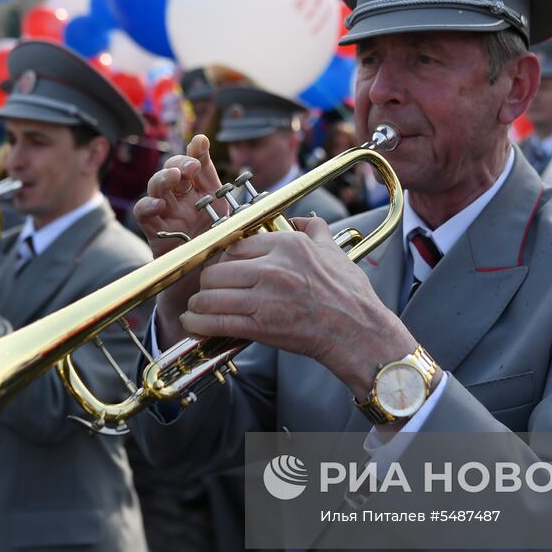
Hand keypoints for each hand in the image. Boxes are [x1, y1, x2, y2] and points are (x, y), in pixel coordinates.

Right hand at [133, 135, 225, 340]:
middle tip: (191, 167)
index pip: (199, 165)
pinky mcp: (155, 233)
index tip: (202, 143)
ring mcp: (169, 215)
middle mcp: (185, 201)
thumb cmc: (225, 258)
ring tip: (173, 178)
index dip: (197, 151)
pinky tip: (158, 206)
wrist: (208, 292)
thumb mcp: (238, 230)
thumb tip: (263, 197)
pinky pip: (144, 214)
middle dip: (181, 163)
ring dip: (163, 179)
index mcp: (206, 194)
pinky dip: (148, 206)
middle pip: (175, 170)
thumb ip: (244, 212)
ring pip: (157, 187)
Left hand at [179, 215, 413, 400]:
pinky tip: (193, 323)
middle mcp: (273, 268)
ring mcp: (265, 298)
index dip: (223, 258)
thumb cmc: (349, 295)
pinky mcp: (261, 326)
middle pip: (218, 269)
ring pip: (211, 294)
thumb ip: (313, 229)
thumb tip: (299, 219)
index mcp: (287, 245)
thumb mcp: (332, 250)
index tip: (219, 266)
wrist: (358, 333)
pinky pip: (217, 321)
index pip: (236, 245)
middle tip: (206, 289)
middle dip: (207, 281)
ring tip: (196, 307)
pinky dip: (199, 323)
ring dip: (198, 303)